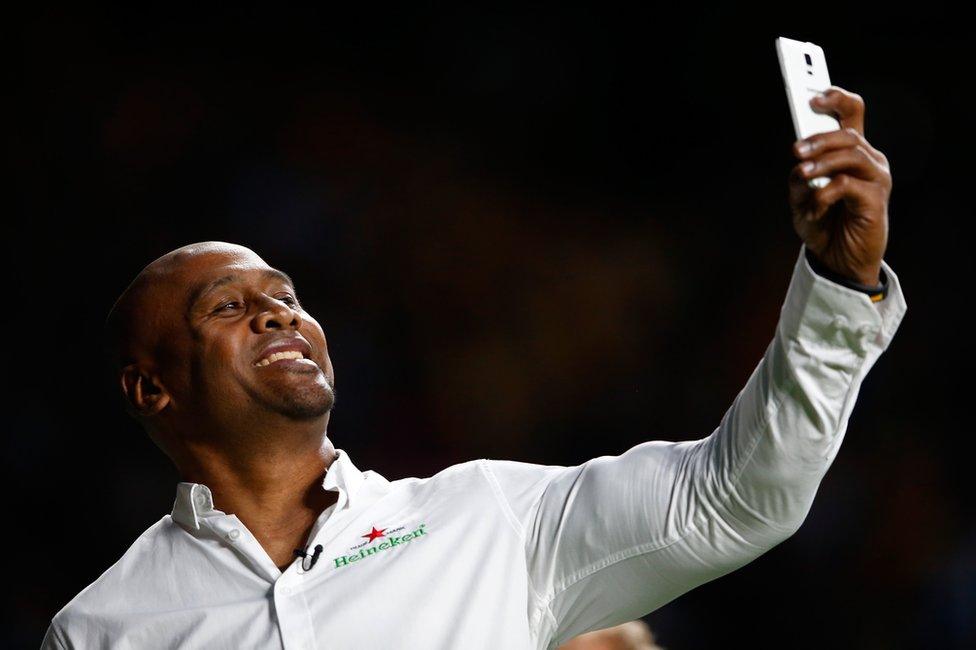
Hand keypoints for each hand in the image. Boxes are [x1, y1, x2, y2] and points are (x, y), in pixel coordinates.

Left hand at [789, 86, 890, 285]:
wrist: (836, 259)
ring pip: (851, 154)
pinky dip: (826, 193)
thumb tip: (799, 166)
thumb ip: (800, 179)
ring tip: (802, 174)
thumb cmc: (823, 224)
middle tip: (796, 151)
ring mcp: (875, 178)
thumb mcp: (801, 199)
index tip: (814, 97)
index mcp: (849, 153)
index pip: (851, 114)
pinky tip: (816, 205)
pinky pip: (848, 184)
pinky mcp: (875, 199)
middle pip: (849, 133)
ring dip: (822, 162)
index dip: (837, 99)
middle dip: (820, 138)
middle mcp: (868, 160)